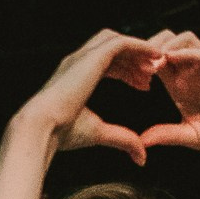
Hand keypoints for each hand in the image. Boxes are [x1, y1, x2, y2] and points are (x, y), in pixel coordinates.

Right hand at [18, 30, 162, 163]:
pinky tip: (155, 55)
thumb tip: (142, 157)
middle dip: (133, 59)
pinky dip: (140, 46)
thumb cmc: (62, 132)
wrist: (42, 126)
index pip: (105, 65)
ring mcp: (83, 56)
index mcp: (74, 76)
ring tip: (157, 64)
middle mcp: (77, 62)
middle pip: (112, 48)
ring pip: (117, 41)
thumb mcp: (99, 133)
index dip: (127, 72)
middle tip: (152, 75)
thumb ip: (122, 139)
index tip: (144, 85)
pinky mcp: (92, 57)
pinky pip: (121, 43)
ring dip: (138, 51)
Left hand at [137, 33, 199, 163]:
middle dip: (149, 47)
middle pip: (167, 41)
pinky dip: (187, 53)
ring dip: (167, 45)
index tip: (125, 71)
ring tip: (154, 63)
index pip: (156, 59)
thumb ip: (167, 135)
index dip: (140, 60)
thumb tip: (140, 142)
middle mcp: (194, 73)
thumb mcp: (190, 137)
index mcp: (181, 85)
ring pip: (186, 39)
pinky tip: (172, 61)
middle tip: (137, 63)